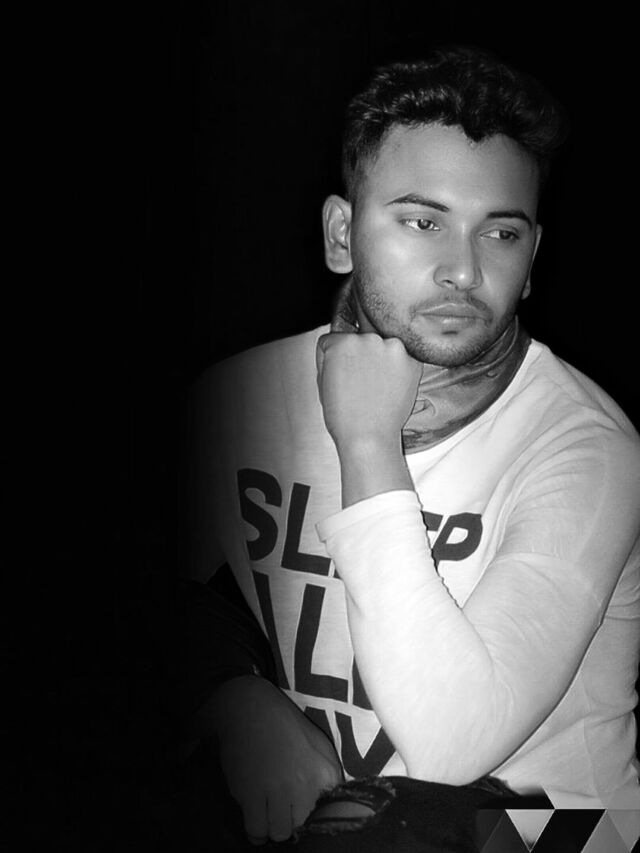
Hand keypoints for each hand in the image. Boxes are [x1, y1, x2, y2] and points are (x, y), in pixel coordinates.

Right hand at [211, 676, 342, 843]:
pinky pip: (255, 831)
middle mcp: (303, 784)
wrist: (248, 708)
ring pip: (279, 833)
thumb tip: (332, 801)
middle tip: (284, 812)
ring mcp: (276, 790)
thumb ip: (329, 774)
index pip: (329, 814)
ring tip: (270, 814)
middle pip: (301, 827)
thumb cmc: (284, 724)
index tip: (306, 811)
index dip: (316, 816)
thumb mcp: (317, 742)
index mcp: (324, 770)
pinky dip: (255, 831)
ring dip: (274, 827)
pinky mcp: (250, 794)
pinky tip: (256, 818)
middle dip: (293, 822)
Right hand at [316, 332, 421, 450]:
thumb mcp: (324, 380)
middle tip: (358, 381)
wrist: (368, 437)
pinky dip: (398, 367)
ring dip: (380, 359)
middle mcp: (367, 338)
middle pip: (360, 339)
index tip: (339, 374)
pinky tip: (389, 387)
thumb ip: (331, 356)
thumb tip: (340, 343)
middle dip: (359, 355)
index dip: (333, 359)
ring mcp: (392, 347)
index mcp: (341, 342)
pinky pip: (402, 356)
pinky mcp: (412, 360)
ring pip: (382, 346)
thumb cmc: (343, 415)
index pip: (334, 340)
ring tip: (376, 386)